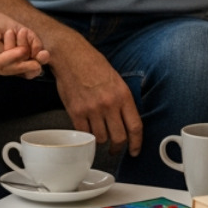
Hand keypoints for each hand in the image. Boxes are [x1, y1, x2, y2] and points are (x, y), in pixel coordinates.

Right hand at [0, 9, 49, 77]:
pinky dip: (17, 58)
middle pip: (6, 69)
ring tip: (40, 58)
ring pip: (7, 67)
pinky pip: (4, 62)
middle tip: (42, 63)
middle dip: (25, 66)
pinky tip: (28, 52)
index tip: (26, 51)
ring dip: (24, 64)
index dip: (13, 57)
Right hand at [52, 43, 140, 157]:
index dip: (137, 143)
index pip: (135, 127)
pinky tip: (87, 129)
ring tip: (99, 133)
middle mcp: (109, 104)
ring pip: (100, 138)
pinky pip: (84, 133)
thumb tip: (127, 122)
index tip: (135, 151)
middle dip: (118, 147)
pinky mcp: (76, 112)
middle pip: (119, 138)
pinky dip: (86, 134)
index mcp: (123, 95)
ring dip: (100, 139)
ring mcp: (92, 109)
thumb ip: (122, 102)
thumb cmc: (93, 65)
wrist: (71, 56)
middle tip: (115, 149)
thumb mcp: (116, 81)